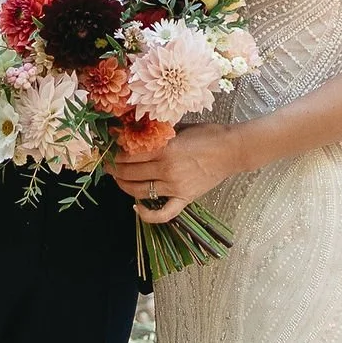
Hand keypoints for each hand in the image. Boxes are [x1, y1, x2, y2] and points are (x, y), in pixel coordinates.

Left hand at [107, 124, 238, 221]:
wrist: (232, 150)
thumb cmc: (208, 134)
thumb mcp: (179, 127)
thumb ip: (158, 133)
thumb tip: (134, 132)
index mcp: (164, 150)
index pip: (130, 155)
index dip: (116, 153)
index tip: (110, 150)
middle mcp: (167, 170)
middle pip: (130, 173)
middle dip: (115, 169)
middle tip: (109, 164)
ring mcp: (175, 187)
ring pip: (140, 191)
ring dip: (124, 186)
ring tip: (118, 179)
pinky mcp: (184, 199)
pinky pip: (163, 213)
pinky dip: (147, 215)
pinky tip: (136, 208)